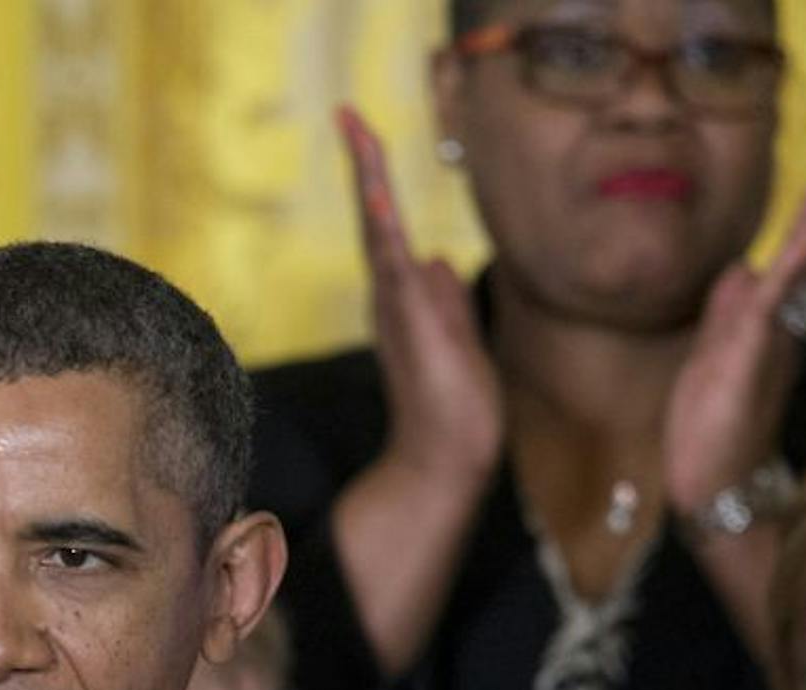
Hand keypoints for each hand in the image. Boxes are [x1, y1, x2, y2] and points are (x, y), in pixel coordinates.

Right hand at [336, 106, 502, 493]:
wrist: (445, 458)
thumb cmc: (453, 409)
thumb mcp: (458, 339)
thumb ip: (445, 298)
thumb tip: (438, 260)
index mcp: (403, 299)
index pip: (387, 228)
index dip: (377, 182)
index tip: (365, 135)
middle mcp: (390, 297)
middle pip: (373, 216)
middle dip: (364, 164)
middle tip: (347, 114)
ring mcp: (397, 308)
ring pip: (378, 230)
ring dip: (369, 179)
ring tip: (357, 129)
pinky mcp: (410, 323)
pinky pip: (393, 265)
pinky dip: (384, 227)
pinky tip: (379, 193)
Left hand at [662, 154, 805, 510]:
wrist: (715, 487)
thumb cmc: (709, 431)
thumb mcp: (708, 361)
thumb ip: (724, 316)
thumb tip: (739, 269)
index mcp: (763, 330)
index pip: (784, 267)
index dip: (802, 224)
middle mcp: (776, 332)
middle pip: (800, 259)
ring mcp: (767, 343)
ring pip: (792, 274)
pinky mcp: (750, 359)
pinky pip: (770, 306)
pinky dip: (785, 271)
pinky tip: (799, 244)